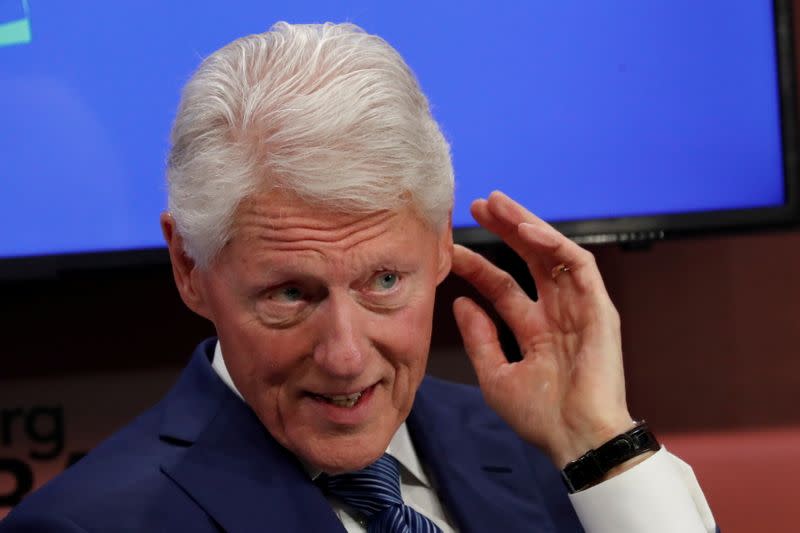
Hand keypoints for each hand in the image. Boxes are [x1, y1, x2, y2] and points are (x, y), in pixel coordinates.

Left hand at [451, 191, 633, 467]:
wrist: (576, 439)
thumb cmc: (542, 417)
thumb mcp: (496, 375)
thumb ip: (480, 338)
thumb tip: (461, 303)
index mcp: (536, 330)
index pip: (502, 286)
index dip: (478, 265)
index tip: (450, 249)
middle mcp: (558, 313)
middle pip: (529, 259)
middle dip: (505, 229)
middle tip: (478, 206)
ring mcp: (579, 308)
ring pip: (553, 253)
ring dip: (527, 224)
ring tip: (498, 204)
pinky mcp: (600, 307)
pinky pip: (579, 264)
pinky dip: (553, 243)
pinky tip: (526, 229)